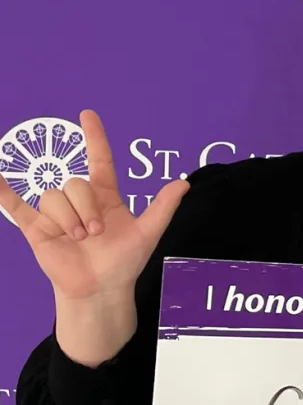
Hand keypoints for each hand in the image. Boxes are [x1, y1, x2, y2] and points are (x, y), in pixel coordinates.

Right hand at [0, 110, 188, 363]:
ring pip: (53, 197)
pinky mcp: (37, 229)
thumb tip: (184, 184)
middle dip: (86, 208)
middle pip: (75, 184)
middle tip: (95, 234)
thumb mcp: (147, 233)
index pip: (99, 160)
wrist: (102, 289)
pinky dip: (3, 193)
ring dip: (68, 219)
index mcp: (105, 197)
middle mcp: (79, 202)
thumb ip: (163, 207)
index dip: (95, 138)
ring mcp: (56, 214)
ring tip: (79, 239)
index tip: (88, 115)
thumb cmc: (125, 261)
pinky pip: (16, 206)